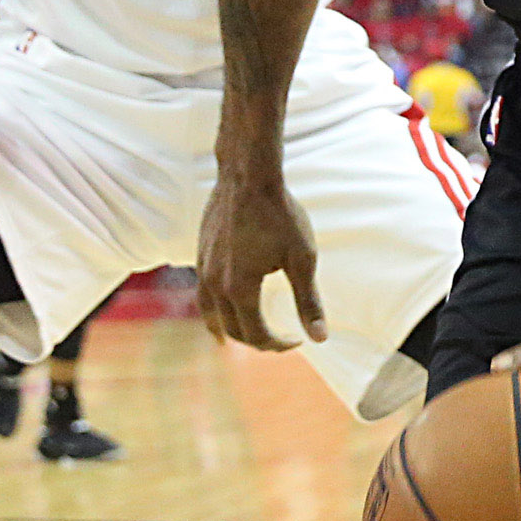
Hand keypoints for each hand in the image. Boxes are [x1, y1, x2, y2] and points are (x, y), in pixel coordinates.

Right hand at [195, 167, 325, 350]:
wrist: (248, 176)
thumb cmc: (279, 214)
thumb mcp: (302, 258)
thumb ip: (308, 302)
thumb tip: (320, 338)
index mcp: (240, 289)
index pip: (257, 334)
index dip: (279, 344)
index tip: (298, 339)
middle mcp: (215, 284)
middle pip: (233, 329)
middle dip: (257, 340)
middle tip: (278, 339)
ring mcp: (203, 268)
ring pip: (210, 314)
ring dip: (228, 330)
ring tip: (236, 340)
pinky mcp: (200, 253)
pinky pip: (203, 293)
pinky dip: (215, 309)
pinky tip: (224, 303)